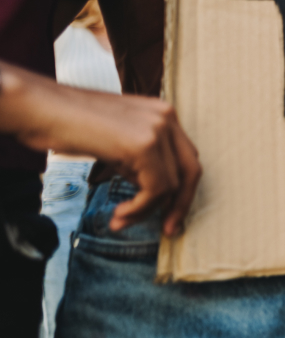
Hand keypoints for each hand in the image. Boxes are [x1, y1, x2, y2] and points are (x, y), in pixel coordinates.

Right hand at [0, 61, 200, 236]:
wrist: (40, 108)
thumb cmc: (68, 126)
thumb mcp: (116, 141)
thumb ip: (140, 160)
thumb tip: (154, 194)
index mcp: (163, 113)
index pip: (187, 157)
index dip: (182, 190)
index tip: (169, 215)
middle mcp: (166, 117)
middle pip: (191, 170)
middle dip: (180, 204)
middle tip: (168, 230)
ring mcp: (158, 128)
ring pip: (172, 184)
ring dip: (147, 211)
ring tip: (120, 220)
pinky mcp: (144, 144)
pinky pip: (156, 188)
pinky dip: (140, 208)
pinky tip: (118, 214)